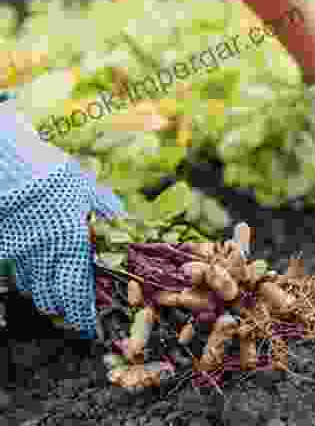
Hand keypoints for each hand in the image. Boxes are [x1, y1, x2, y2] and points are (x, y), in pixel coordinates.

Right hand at [2, 157, 125, 340]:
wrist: (12, 167)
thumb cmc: (54, 177)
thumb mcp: (88, 190)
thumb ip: (107, 210)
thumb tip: (125, 222)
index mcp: (72, 244)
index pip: (77, 291)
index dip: (83, 313)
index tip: (91, 325)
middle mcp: (46, 254)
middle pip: (52, 297)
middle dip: (65, 312)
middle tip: (75, 317)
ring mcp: (22, 252)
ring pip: (33, 288)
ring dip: (47, 298)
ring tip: (58, 303)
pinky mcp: (7, 247)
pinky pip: (18, 272)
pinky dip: (28, 281)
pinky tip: (36, 279)